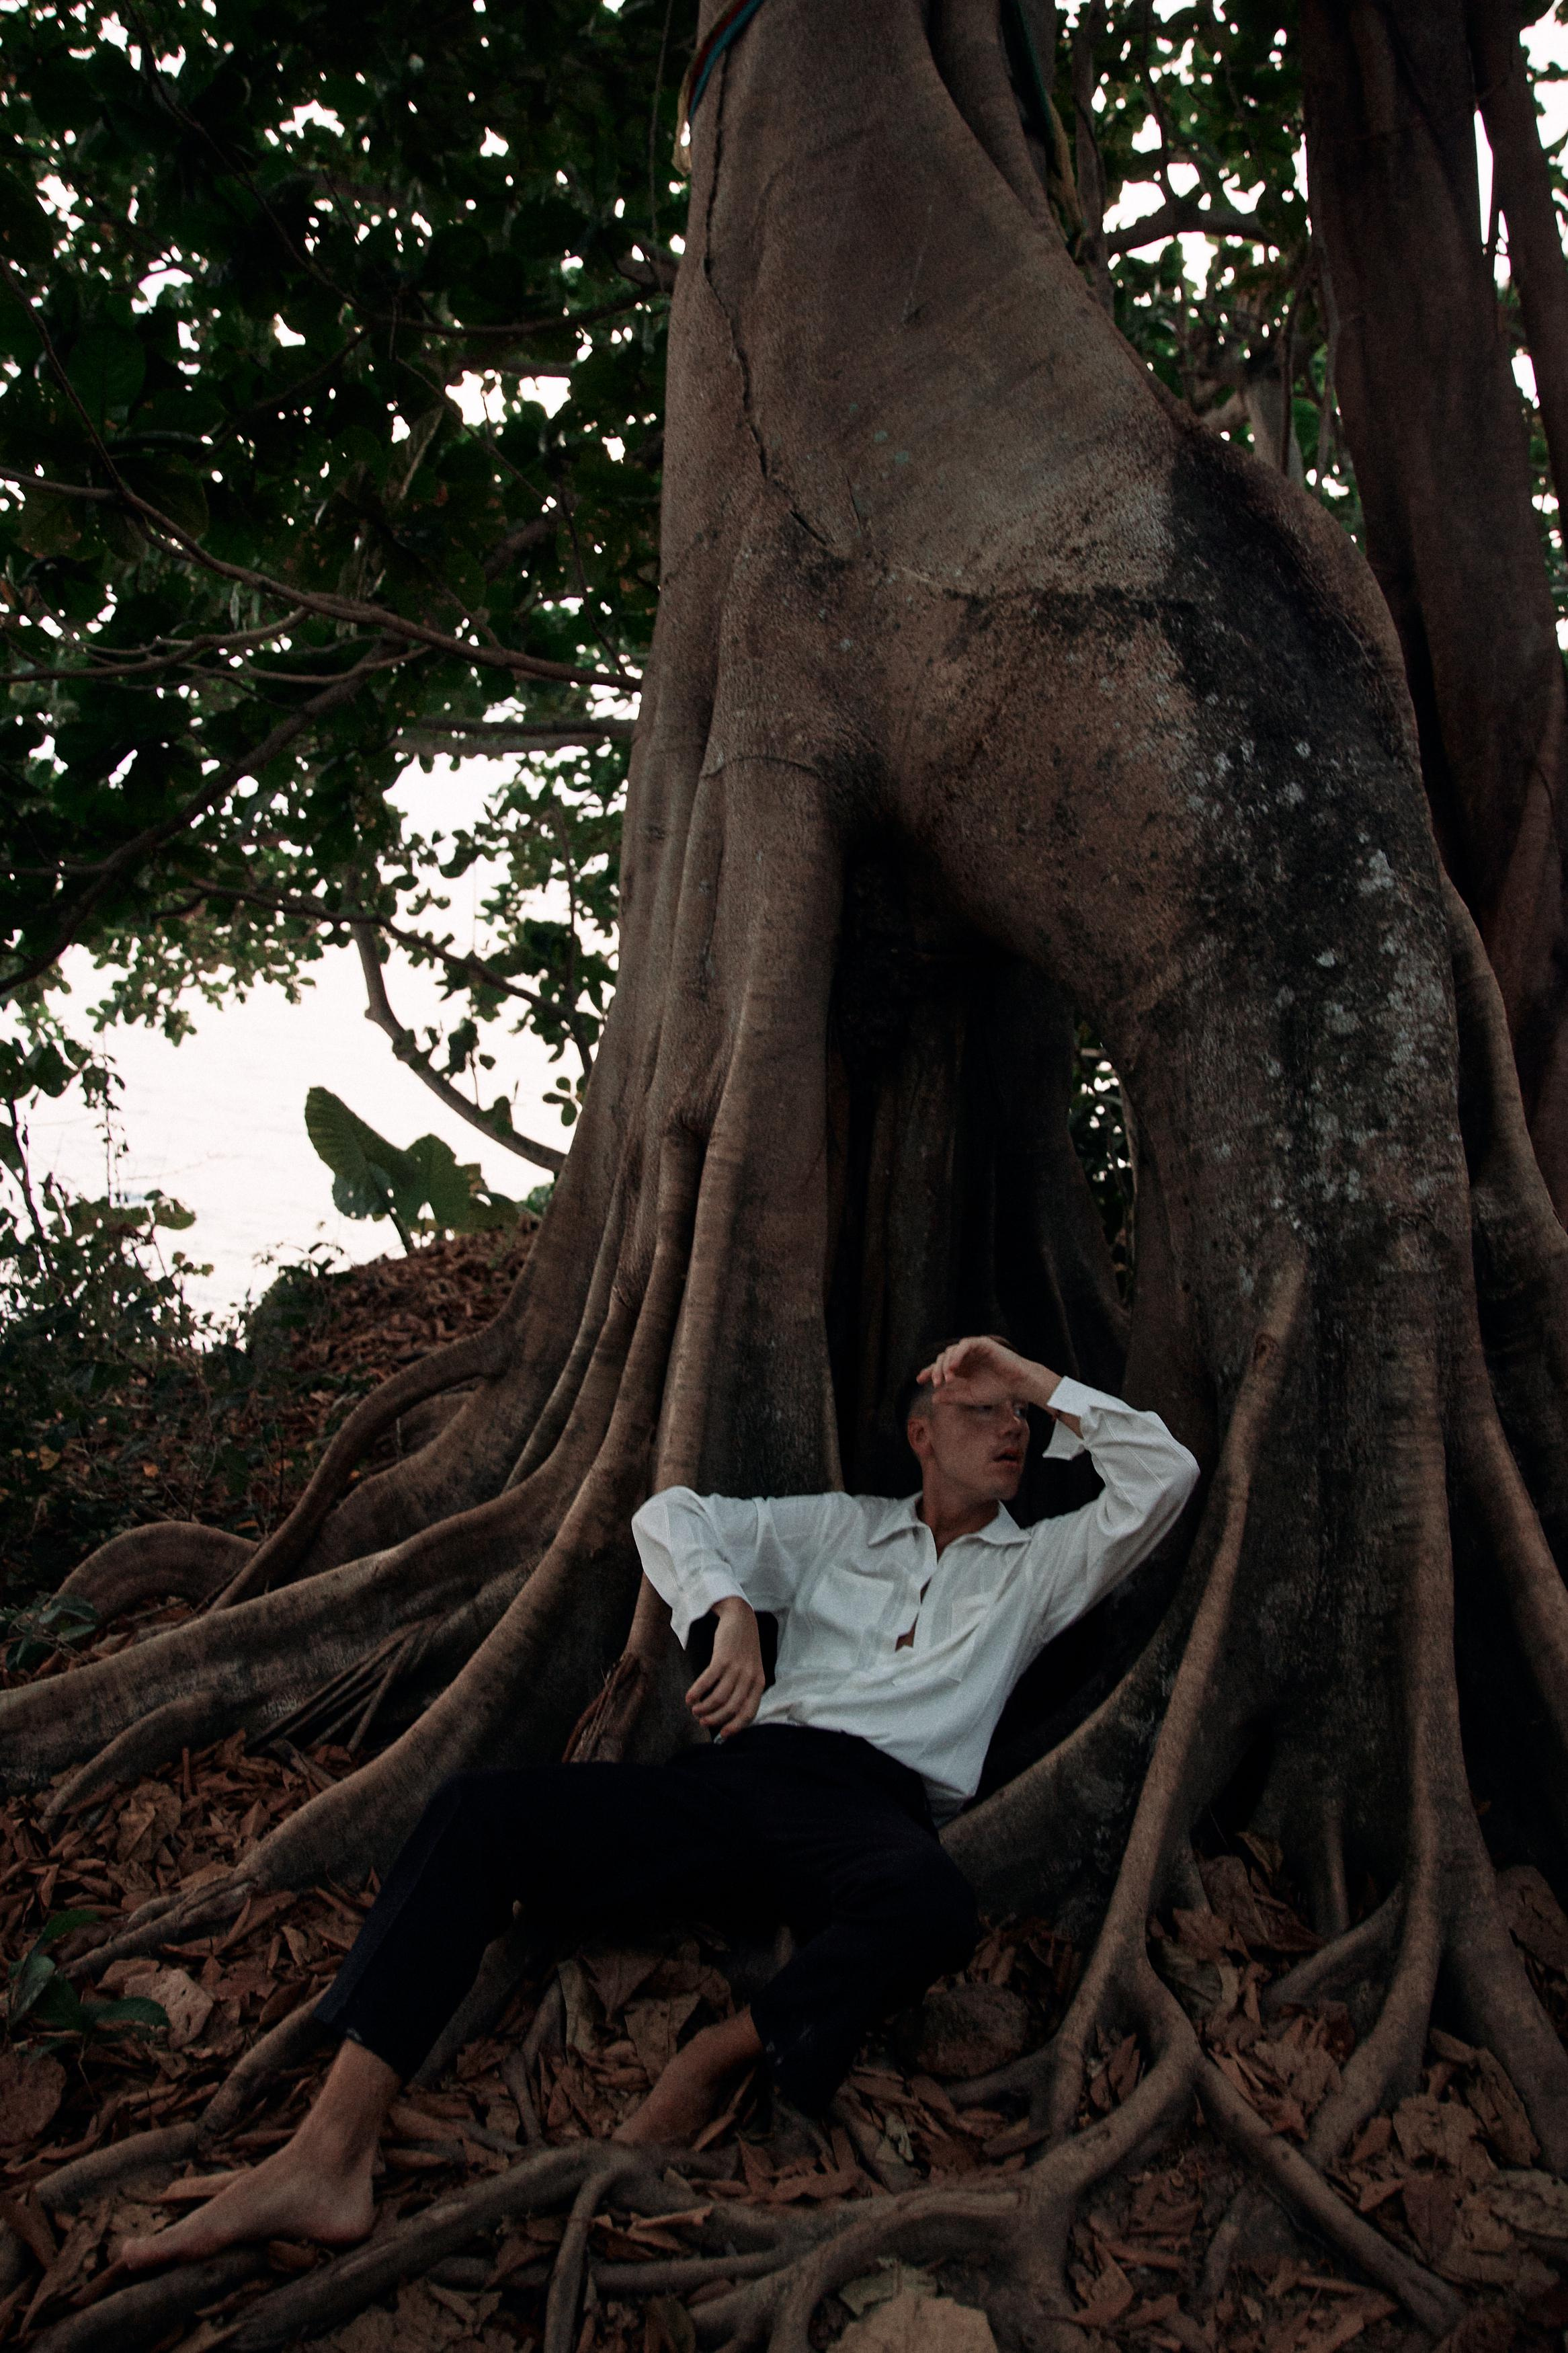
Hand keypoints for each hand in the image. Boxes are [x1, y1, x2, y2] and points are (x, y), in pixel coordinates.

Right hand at [685, 1598, 764, 1739]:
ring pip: (718, 1698)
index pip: (749, 1712)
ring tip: (694, 1709)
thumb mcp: (752, 1668)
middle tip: (702, 1721)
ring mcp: (737, 1668)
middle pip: (731, 1708)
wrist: (741, 1618)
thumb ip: (745, 1688)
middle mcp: (750, 1677)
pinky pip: (707, 1682)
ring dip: (703, 1708)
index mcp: (759, 1683)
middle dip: (714, 1719)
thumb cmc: (743, 1647)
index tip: (722, 1735)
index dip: (735, 1726)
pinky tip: (689, 1698)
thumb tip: (729, 1713)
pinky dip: (696, 1693)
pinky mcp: (723, 1658)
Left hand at [918, 1336, 1079, 1432]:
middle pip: (942, 1359)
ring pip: (951, 1351)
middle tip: (936, 1384)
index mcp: (962, 1368)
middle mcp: (965, 1357)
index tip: (919, 1380)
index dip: (929, 1372)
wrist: (1017, 1385)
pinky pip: (964, 1345)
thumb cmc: (998, 1390)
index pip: (941, 1367)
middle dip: (936, 1371)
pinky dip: (957, 1355)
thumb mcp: (971, 1396)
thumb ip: (953, 1396)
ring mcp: (972, 1349)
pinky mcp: (981, 1343)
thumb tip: (933, 1398)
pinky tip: (953, 1367)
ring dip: (945, 1364)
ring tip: (945, 1379)